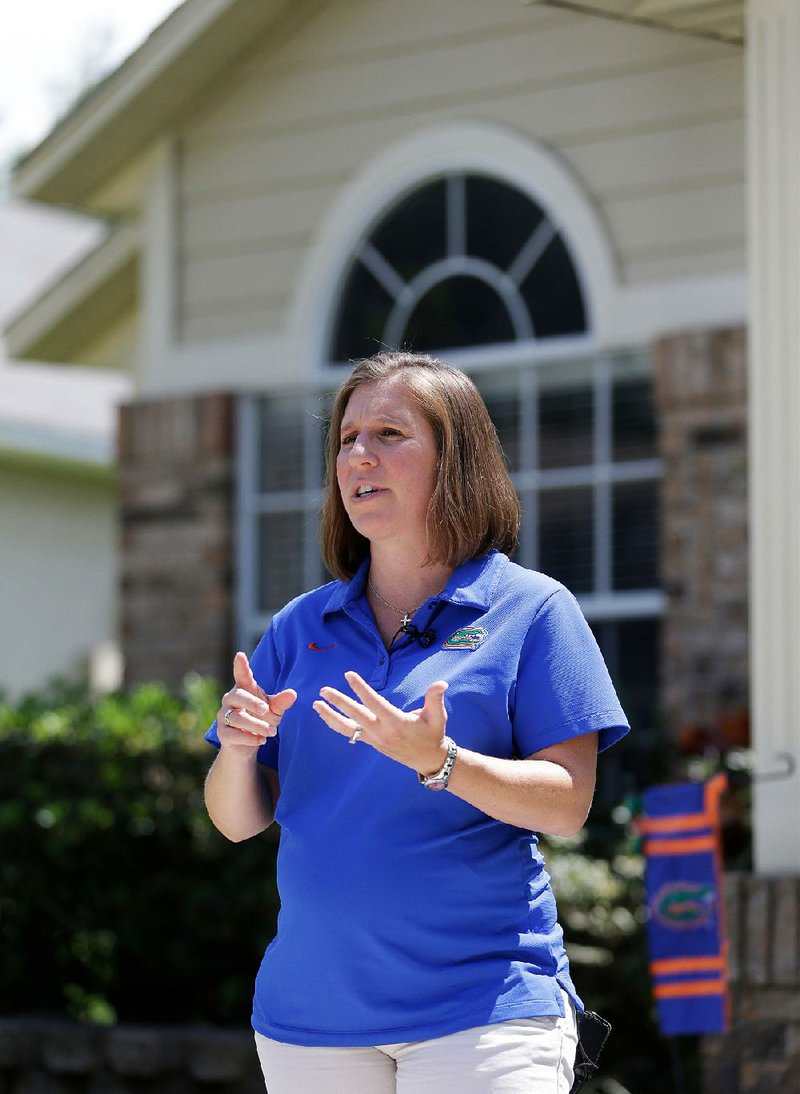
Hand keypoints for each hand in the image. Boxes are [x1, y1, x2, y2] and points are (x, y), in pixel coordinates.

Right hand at [217, 651, 296, 751]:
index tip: (240, 655)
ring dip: (256, 725)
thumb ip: (282, 702)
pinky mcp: (223, 734)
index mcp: (244, 689)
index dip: (241, 666)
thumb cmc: (260, 719)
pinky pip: (234, 735)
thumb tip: (293, 693)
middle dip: (253, 703)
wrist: (247, 745)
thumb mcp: (274, 710)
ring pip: (237, 718)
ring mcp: (224, 716)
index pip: (241, 675)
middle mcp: (230, 700)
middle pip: (238, 696)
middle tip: (267, 710)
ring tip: (272, 732)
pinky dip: (250, 738)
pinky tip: (261, 740)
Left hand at [313, 670, 448, 774]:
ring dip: (330, 716)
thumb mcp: (438, 716)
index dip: (361, 688)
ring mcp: (374, 739)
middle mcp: (382, 732)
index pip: (374, 703)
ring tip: (316, 704)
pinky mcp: (371, 742)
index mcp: (396, 722)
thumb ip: (435, 698)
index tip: (349, 675)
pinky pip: (350, 734)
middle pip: (356, 715)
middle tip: (324, 690)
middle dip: (339, 702)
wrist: (428, 759)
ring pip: (348, 728)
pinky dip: (336, 725)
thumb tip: (441, 683)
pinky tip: (325, 716)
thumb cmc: (433, 734)